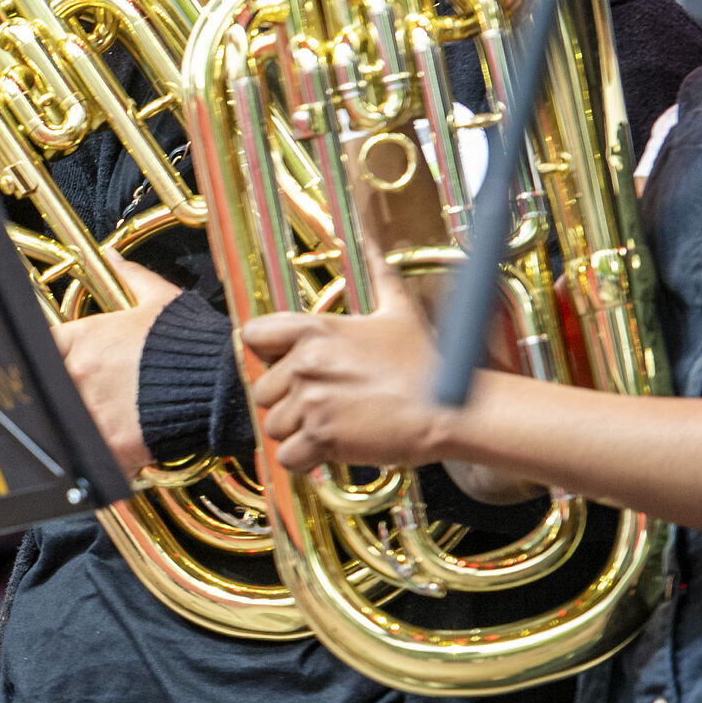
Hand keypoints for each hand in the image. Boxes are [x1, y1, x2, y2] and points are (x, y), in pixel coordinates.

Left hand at [52, 253, 179, 477]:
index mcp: (85, 339)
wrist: (218, 381)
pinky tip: (120, 444)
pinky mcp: (109, 445)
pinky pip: (92, 453)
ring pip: (67, 420)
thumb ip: (130, 277)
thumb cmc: (188, 342)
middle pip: (49, 385)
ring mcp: (91, 412)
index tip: (62, 359)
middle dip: (66, 389)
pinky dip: (101, 451)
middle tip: (92, 393)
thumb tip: (114, 257)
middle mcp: (79, 374)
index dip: (51, 353)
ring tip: (108, 420)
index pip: (44, 344)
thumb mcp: (159, 300)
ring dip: (81, 420)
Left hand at [241, 246, 450, 474]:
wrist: (449, 408)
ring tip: (329, 426)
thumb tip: (376, 243)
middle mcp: (305, 364)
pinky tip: (326, 451)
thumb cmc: (426, 362)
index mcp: (315, 330)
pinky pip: (287, 457)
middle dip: (286, 402)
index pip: (253, 336)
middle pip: (263, 390)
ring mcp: (312, 403)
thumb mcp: (399, 311)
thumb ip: (380, 276)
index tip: (285, 365)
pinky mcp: (323, 438)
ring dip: (295, 432)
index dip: (265, 354)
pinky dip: (303, 459)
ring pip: (273, 426)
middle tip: (319, 405)